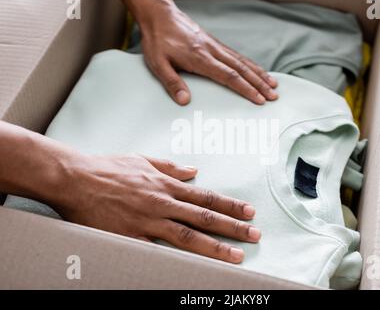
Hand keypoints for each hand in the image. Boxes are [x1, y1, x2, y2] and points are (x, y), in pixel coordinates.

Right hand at [56, 154, 260, 263]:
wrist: (76, 178)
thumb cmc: (108, 168)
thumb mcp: (143, 159)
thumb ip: (171, 167)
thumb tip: (194, 170)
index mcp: (166, 185)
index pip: (206, 197)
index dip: (230, 205)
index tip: (249, 212)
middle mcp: (162, 203)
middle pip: (204, 218)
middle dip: (233, 227)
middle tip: (255, 235)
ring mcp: (148, 221)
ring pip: (188, 236)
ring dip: (216, 246)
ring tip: (237, 255)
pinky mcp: (131, 237)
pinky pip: (159, 251)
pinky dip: (178, 260)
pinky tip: (195, 267)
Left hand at [116, 0, 277, 104]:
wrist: (159, 14)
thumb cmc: (157, 40)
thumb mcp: (158, 63)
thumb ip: (172, 83)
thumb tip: (185, 101)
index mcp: (200, 58)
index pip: (229, 76)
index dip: (245, 89)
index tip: (259, 99)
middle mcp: (212, 51)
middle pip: (241, 69)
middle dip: (259, 84)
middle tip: (274, 96)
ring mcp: (215, 45)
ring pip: (242, 61)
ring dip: (259, 73)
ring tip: (273, 84)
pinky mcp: (214, 42)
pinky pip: (236, 54)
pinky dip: (250, 64)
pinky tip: (256, 69)